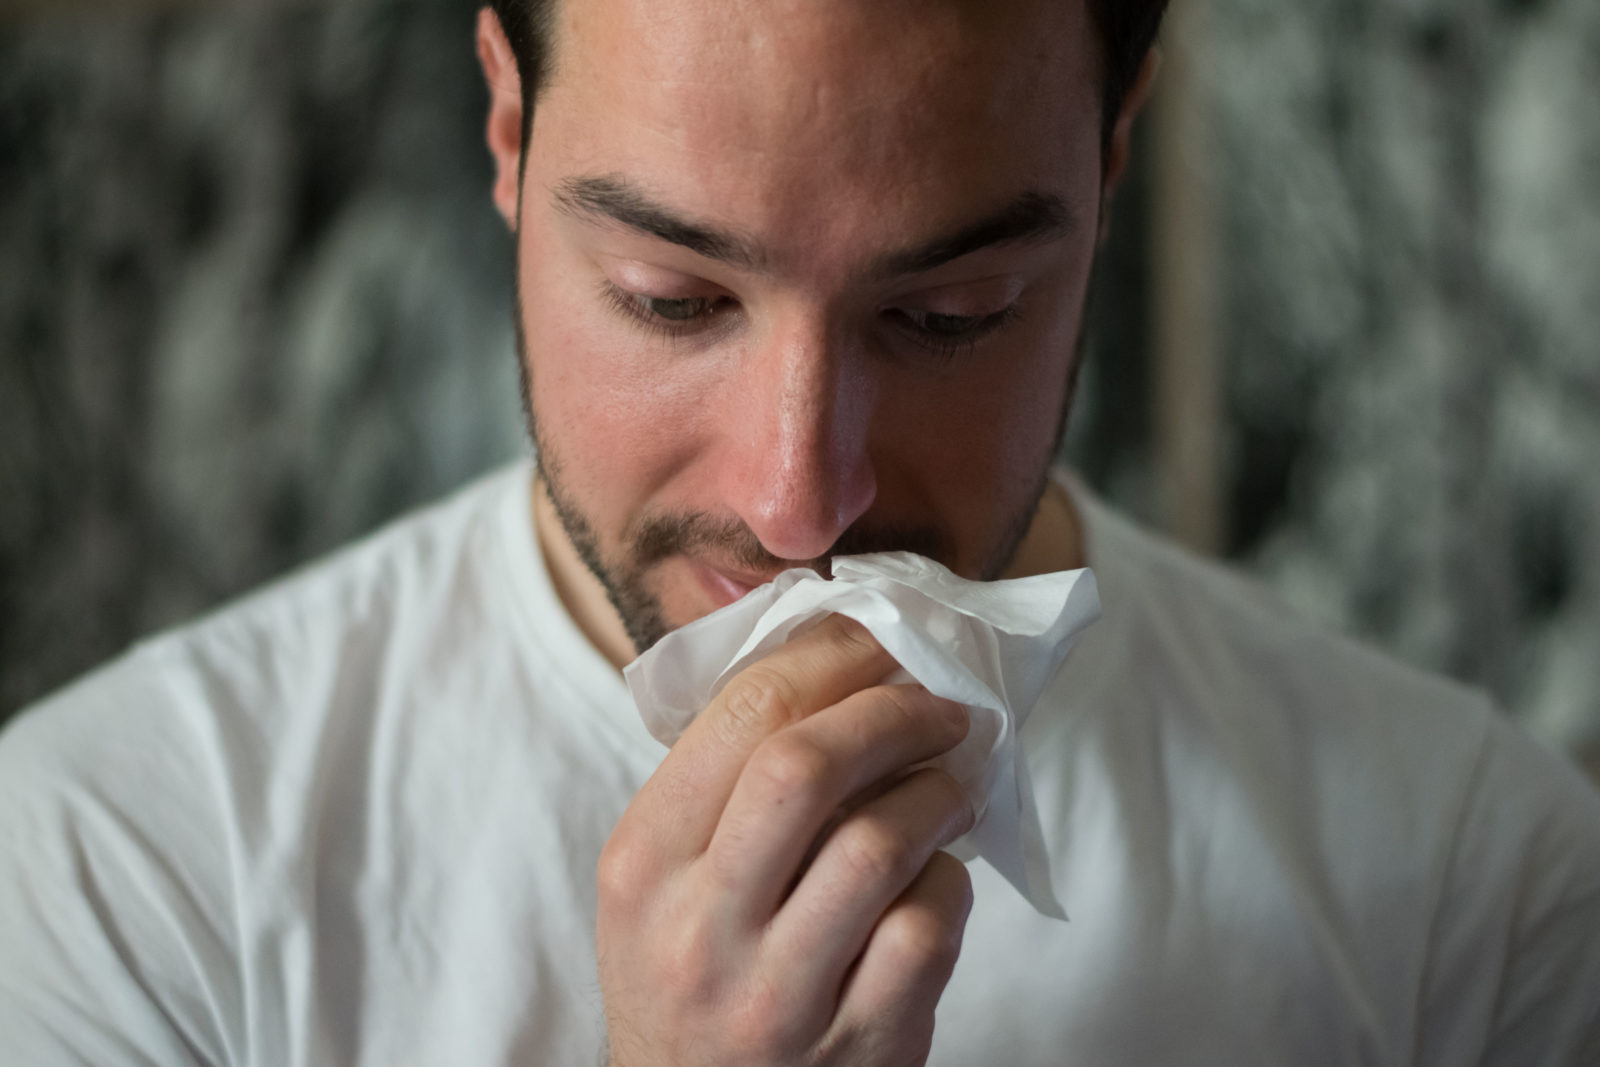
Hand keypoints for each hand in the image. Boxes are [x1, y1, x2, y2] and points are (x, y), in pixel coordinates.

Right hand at [597, 614, 976, 1066]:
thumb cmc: (688, 972)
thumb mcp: (660, 879)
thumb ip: (723, 781)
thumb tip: (839, 660)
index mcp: (643, 862)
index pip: (742, 713)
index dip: (831, 656)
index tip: (881, 640)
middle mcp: (699, 928)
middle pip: (807, 766)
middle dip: (892, 712)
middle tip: (938, 705)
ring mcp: (778, 994)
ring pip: (880, 845)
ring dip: (937, 792)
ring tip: (952, 781)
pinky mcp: (857, 1044)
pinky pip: (928, 928)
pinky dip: (949, 881)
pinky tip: (937, 874)